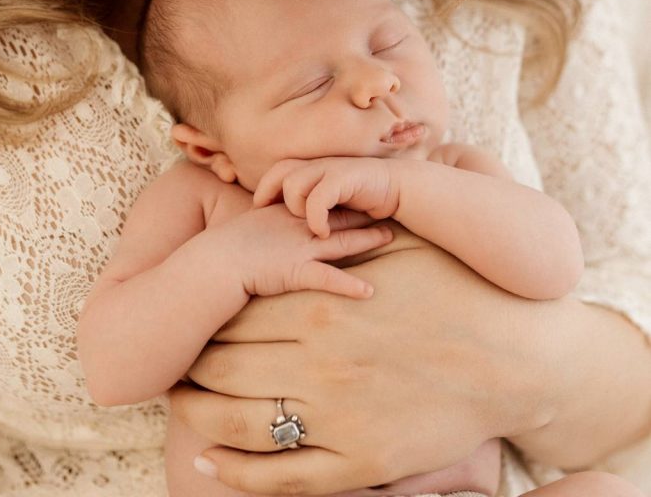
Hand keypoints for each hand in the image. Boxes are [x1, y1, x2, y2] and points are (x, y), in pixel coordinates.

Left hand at [169, 237, 559, 493]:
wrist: (515, 356)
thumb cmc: (455, 289)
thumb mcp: (396, 245)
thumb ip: (336, 238)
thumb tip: (290, 218)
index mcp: (323, 303)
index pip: (235, 311)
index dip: (203, 315)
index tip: (188, 315)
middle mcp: (320, 361)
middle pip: (224, 363)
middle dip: (190, 362)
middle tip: (172, 359)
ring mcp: (337, 417)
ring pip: (237, 422)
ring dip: (196, 414)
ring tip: (179, 403)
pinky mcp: (358, 463)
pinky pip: (279, 478)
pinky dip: (233, 475)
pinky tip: (206, 464)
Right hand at [224, 203, 392, 299]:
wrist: (217, 261)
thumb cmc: (229, 245)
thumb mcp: (253, 224)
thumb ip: (270, 221)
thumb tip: (277, 222)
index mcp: (289, 215)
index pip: (323, 203)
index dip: (344, 198)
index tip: (364, 191)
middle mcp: (299, 229)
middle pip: (339, 218)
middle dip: (364, 213)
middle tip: (389, 206)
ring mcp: (301, 249)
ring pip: (341, 243)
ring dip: (366, 240)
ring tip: (390, 237)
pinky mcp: (297, 272)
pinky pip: (328, 279)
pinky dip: (348, 285)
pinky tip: (368, 291)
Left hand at [254, 156, 402, 237]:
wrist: (398, 187)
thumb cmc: (364, 195)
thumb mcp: (335, 195)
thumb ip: (315, 197)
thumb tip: (289, 214)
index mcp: (314, 166)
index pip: (278, 169)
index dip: (264, 187)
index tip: (259, 208)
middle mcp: (319, 164)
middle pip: (279, 170)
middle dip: (267, 191)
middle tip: (264, 212)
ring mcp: (331, 169)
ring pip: (294, 184)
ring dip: (295, 208)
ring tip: (304, 226)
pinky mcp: (344, 179)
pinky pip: (318, 197)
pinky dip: (315, 217)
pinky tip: (320, 231)